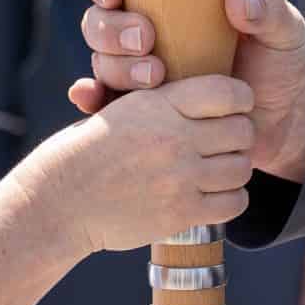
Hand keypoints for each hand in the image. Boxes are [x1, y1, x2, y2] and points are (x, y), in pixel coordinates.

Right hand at [23, 78, 255, 255]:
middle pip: (243, 131)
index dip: (241, 98)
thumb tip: (210, 92)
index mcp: (159, 104)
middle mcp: (174, 138)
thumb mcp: (121, 108)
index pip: (228, 91)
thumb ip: (164, 101)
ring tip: (220, 170)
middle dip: (240, 136)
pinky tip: (215, 195)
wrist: (62, 199)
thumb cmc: (90, 150)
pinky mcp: (181, 212)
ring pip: (241, 168)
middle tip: (228, 142)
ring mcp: (180, 177)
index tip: (238, 106)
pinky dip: (230, 199)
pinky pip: (233, 203)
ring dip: (235, 169)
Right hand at [69, 0, 304, 183]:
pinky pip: (106, 101)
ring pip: (103, 60)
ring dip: (116, 65)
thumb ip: (267, 8)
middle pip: (99, 20)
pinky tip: (91, 98)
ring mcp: (141, 70)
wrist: (288, 118)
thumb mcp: (282, 29)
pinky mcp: (144, 110)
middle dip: (111, 28)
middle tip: (145, 39)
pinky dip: (91, 98)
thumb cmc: (280, 60)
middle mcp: (145, 30)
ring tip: (156, 77)